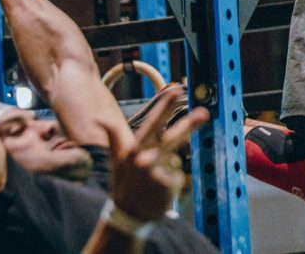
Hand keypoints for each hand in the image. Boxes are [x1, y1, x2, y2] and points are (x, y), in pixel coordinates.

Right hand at [100, 85, 208, 221]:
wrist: (128, 215)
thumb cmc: (124, 183)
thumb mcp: (117, 159)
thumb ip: (115, 137)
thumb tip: (100, 119)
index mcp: (134, 149)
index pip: (151, 124)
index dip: (164, 107)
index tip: (175, 90)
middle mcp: (145, 160)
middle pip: (171, 139)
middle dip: (189, 125)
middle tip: (204, 113)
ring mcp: (157, 174)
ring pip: (176, 160)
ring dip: (169, 168)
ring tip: (154, 180)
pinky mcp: (168, 186)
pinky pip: (178, 175)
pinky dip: (173, 181)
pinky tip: (161, 189)